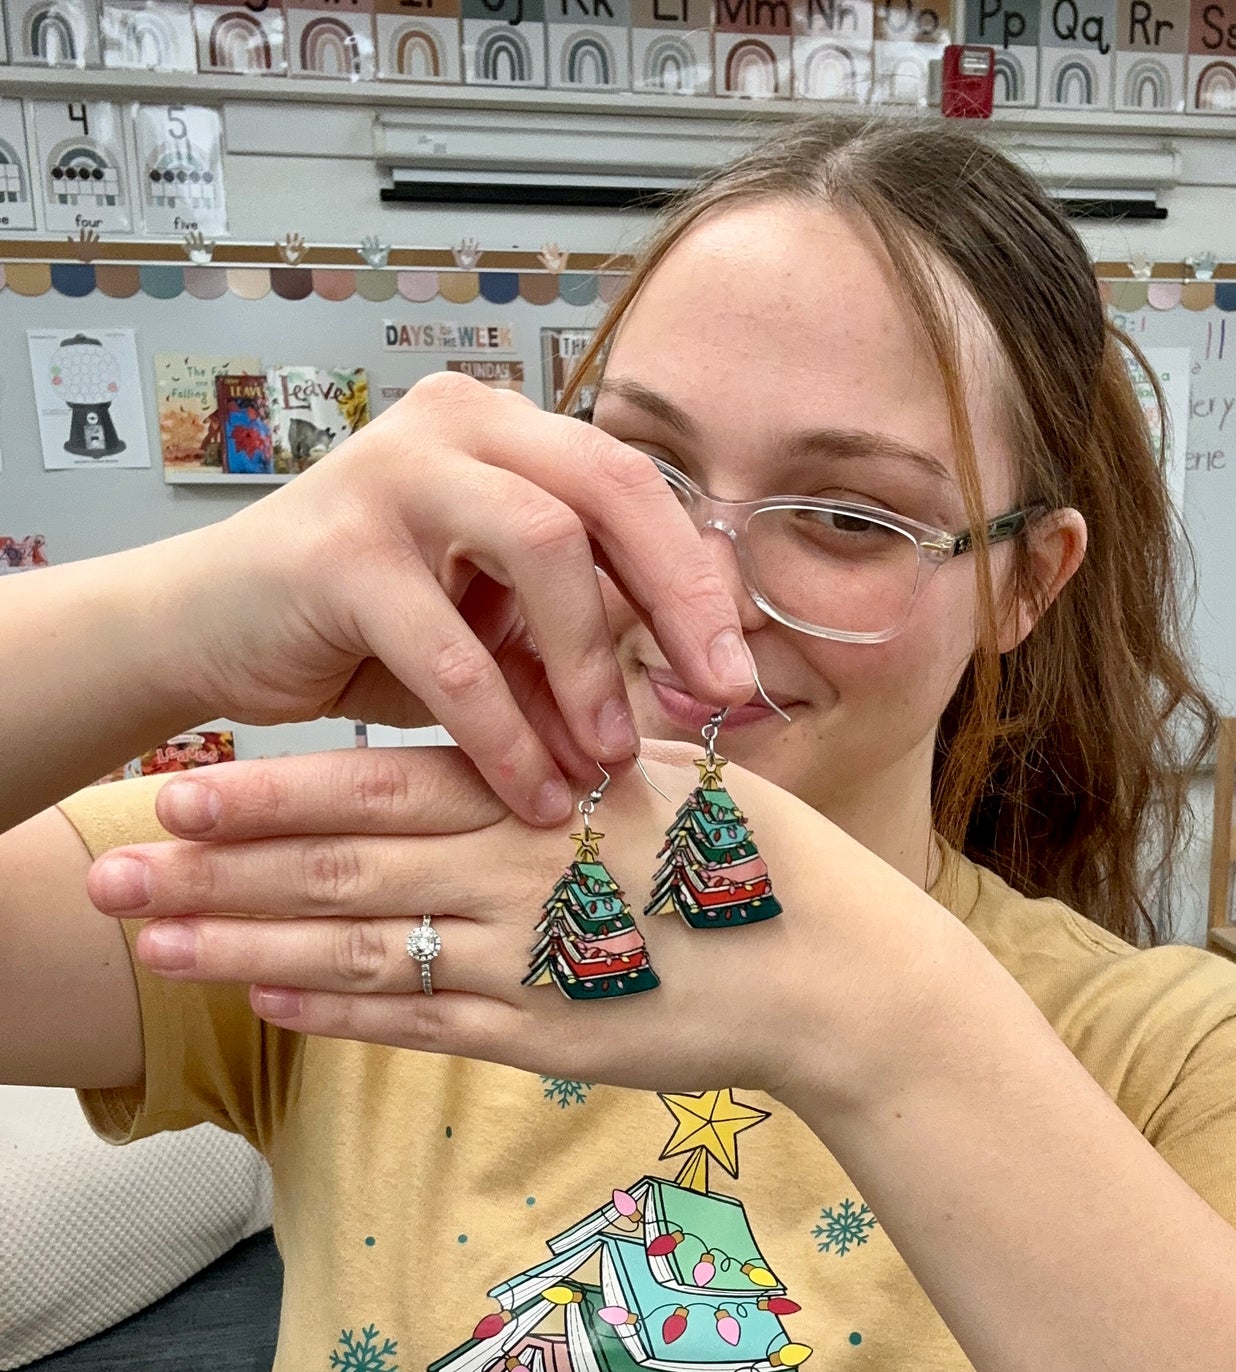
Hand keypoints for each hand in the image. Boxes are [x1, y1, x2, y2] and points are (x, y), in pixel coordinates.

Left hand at [84, 748, 945, 1105]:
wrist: (839, 973)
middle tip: (109, 875)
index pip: (373, 785)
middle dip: (213, 874)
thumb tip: (487, 730)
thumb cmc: (757, 862)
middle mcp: (514, 869)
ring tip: (151, 945)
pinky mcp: (543, 1036)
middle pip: (334, 868)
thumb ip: (560, 757)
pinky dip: (339, 1011)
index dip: (264, 795)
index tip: (176, 794)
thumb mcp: (661, 773)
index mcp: (539, 792)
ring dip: (245, 946)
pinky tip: (268, 1000)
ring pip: (357, 948)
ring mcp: (524, 959)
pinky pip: (419, 1022)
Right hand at [165, 376, 756, 824]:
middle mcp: (454, 426)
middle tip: (716, 700)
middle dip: (677, 602)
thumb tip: (695, 708)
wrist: (207, 633)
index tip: (739, 674)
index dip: (697, 579)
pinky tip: (535, 791)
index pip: (633, 485)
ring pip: (543, 550)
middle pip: (609, 490)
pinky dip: (505, 733)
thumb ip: (579, 648)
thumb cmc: (362, 631)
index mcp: (503, 431)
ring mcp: (391, 473)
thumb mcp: (493, 634)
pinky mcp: (336, 550)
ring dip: (591, 669)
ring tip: (608, 760)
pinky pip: (454, 652)